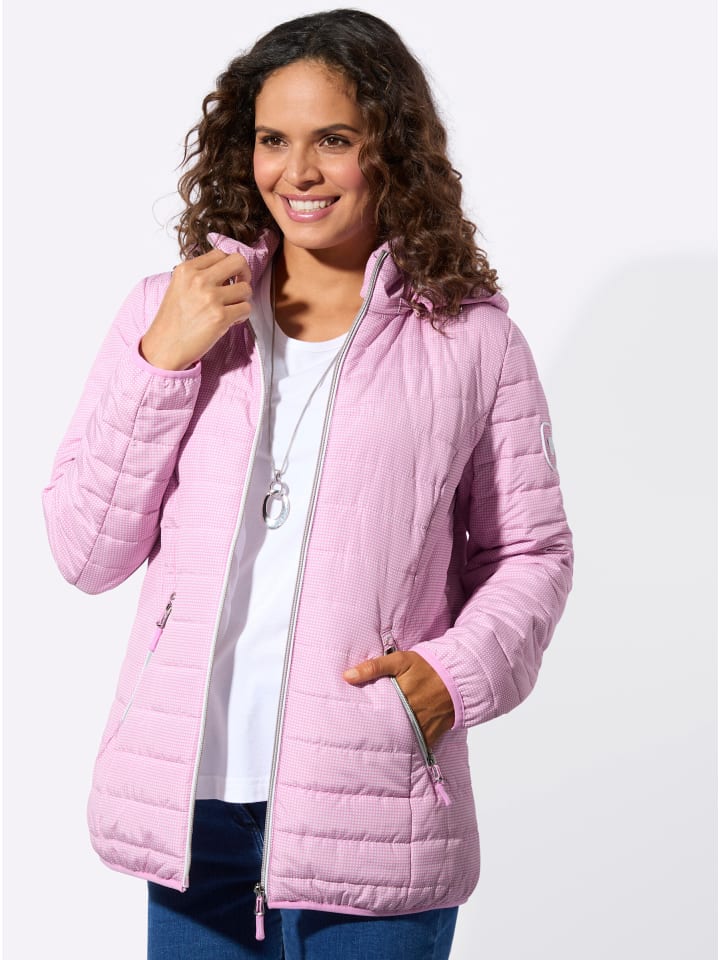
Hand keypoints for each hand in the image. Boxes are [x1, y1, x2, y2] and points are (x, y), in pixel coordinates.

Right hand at [140, 249, 252, 370]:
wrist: (164, 347)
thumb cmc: (172, 322)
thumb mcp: (178, 288)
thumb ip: (198, 276)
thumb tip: (226, 273)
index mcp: (186, 270)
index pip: (219, 254)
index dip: (228, 266)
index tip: (229, 277)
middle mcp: (199, 280)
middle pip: (238, 261)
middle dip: (244, 274)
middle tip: (240, 286)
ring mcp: (211, 298)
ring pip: (246, 288)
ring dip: (243, 299)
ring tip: (231, 309)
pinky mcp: (220, 317)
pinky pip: (246, 308)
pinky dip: (242, 316)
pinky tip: (230, 321)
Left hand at [343, 650, 453, 749]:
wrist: (456, 678)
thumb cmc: (426, 667)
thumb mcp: (399, 661)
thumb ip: (373, 667)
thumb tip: (346, 676)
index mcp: (399, 695)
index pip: (375, 711)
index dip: (360, 719)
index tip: (348, 724)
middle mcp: (410, 713)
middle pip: (385, 728)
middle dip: (371, 734)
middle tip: (355, 738)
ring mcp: (421, 726)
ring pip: (399, 740)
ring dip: (387, 743)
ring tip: (371, 747)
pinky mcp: (430, 734)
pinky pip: (416, 746)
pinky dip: (406, 748)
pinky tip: (395, 750)